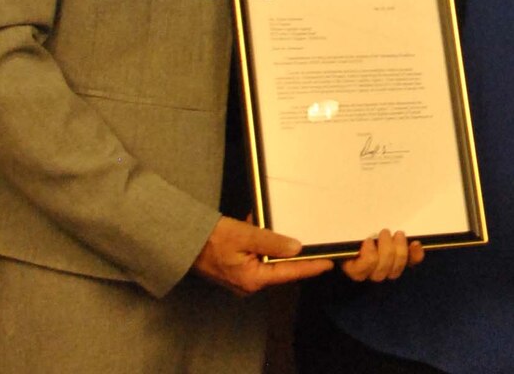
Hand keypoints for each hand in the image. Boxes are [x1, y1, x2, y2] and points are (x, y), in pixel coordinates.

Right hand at [192, 216, 333, 295]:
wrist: (183, 242)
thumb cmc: (211, 239)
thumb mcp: (244, 235)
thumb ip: (271, 241)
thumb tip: (296, 247)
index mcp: (253, 279)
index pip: (290, 273)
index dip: (311, 266)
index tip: (330, 262)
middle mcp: (250, 283)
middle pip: (281, 268)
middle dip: (293, 253)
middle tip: (313, 242)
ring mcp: (243, 279)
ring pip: (269, 262)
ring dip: (275, 245)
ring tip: (281, 230)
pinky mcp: (238, 271)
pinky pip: (258, 258)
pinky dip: (262, 244)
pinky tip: (261, 228)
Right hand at [341, 228, 424, 282]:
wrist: (366, 228)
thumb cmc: (353, 235)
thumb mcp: (343, 238)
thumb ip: (334, 247)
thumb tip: (321, 260)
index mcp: (353, 267)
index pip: (360, 271)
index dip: (368, 257)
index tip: (368, 240)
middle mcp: (370, 274)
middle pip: (380, 271)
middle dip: (386, 250)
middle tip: (385, 232)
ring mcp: (386, 270)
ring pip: (395, 270)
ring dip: (399, 250)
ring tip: (398, 234)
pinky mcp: (401, 263)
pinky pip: (411, 265)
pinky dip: (416, 255)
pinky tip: (416, 244)